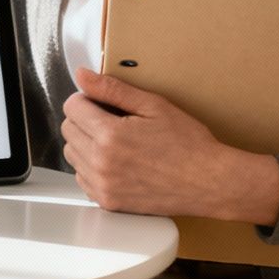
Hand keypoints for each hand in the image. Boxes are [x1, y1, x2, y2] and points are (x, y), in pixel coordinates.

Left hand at [59, 66, 278, 224]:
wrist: (210, 183)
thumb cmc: (189, 145)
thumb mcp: (153, 106)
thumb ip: (113, 89)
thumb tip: (82, 76)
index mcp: (110, 135)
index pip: (72, 107)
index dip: (87, 98)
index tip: (102, 102)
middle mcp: (101, 163)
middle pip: (68, 130)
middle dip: (85, 119)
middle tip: (112, 120)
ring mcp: (103, 186)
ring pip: (72, 155)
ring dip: (86, 144)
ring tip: (116, 142)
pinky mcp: (108, 203)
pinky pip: (82, 179)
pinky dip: (92, 168)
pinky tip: (116, 162)